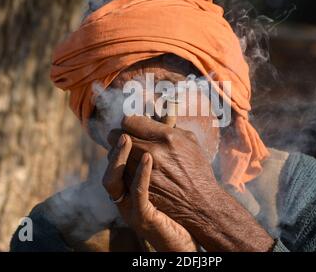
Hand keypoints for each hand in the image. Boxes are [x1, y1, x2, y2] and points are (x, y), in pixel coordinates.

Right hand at [103, 133, 196, 251]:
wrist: (196, 228)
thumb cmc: (182, 202)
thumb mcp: (165, 178)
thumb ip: (156, 159)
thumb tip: (162, 127)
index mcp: (127, 185)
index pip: (114, 160)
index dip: (116, 141)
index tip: (125, 122)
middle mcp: (123, 196)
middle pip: (109, 167)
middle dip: (114, 145)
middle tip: (122, 126)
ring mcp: (130, 207)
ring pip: (113, 180)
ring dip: (119, 157)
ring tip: (126, 138)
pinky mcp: (142, 216)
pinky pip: (137, 193)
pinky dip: (140, 174)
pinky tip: (150, 158)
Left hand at [109, 115, 273, 251]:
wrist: (201, 204)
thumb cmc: (197, 169)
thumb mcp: (189, 141)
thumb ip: (169, 125)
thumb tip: (153, 112)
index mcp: (166, 136)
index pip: (129, 120)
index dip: (128, 122)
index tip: (131, 126)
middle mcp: (153, 151)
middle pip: (117, 136)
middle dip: (119, 137)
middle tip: (124, 139)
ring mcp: (144, 171)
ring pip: (114, 155)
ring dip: (118, 154)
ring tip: (127, 155)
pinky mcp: (139, 187)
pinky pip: (118, 173)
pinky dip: (121, 170)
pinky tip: (129, 170)